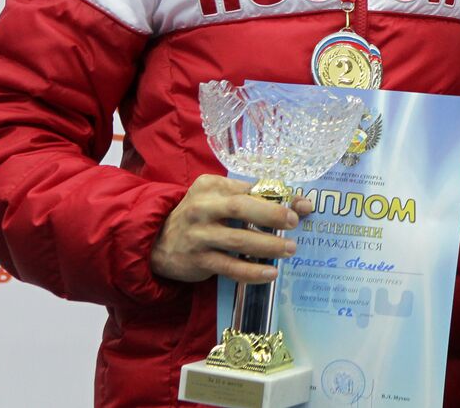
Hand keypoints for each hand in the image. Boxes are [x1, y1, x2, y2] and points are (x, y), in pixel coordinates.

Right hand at [149, 175, 311, 283]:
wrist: (157, 241)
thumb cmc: (200, 216)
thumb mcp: (218, 198)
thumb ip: (254, 197)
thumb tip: (300, 204)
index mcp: (211, 186)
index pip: (250, 189)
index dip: (279, 197)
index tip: (303, 206)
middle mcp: (202, 208)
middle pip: (241, 208)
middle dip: (271, 214)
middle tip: (294, 222)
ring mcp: (199, 235)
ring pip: (238, 240)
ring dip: (268, 245)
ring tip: (290, 249)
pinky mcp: (198, 260)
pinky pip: (229, 267)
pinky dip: (251, 271)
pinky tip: (270, 273)